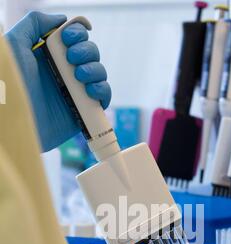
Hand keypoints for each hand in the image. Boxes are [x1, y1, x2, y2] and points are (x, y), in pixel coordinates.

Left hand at [6, 12, 111, 151]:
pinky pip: (104, 99)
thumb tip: (63, 19)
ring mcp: (75, 92)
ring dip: (95, 70)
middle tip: (72, 59)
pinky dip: (103, 91)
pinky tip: (90, 91)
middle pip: (91, 53)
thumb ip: (35, 23)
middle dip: (87, 51)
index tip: (68, 39)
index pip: (75, 38)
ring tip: (79, 77)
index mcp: (50, 56)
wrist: (14, 122)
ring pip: (100, 74)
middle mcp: (64, 73)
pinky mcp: (83, 112)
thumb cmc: (10, 85)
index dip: (78, 34)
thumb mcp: (15, 44)